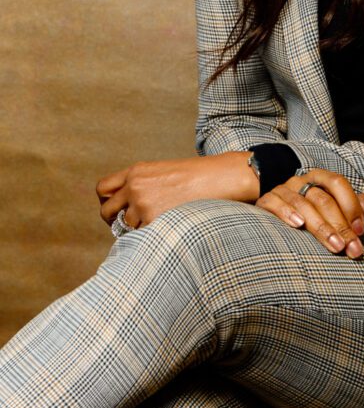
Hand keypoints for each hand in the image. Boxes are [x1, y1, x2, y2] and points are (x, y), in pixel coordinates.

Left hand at [96, 152, 258, 228]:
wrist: (218, 178)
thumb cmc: (196, 177)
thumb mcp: (162, 172)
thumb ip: (141, 185)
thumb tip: (126, 209)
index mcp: (136, 171)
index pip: (102, 188)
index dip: (107, 201)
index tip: (117, 209)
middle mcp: (134, 186)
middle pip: (106, 211)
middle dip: (114, 221)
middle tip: (129, 226)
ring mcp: (143, 204)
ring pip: (126, 227)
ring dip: (138, 230)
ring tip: (160, 223)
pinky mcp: (153, 219)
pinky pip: (141, 236)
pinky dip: (150, 236)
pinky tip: (167, 227)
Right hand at [255, 169, 363, 258]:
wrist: (276, 209)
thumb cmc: (312, 211)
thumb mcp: (334, 206)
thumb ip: (353, 205)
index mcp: (321, 178)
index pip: (338, 183)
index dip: (351, 205)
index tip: (360, 230)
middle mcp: (302, 181)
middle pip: (323, 199)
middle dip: (340, 225)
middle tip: (351, 248)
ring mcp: (283, 189)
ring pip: (303, 204)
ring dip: (321, 227)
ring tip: (335, 245)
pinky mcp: (266, 200)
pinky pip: (275, 203)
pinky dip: (287, 213)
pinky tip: (298, 225)